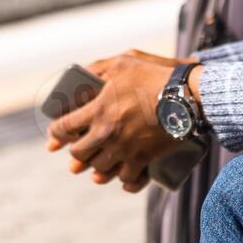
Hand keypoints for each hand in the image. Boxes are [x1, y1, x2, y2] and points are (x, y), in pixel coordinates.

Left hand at [46, 49, 198, 192]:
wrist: (186, 97)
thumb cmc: (154, 76)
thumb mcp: (122, 62)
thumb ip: (98, 67)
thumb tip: (82, 74)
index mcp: (97, 110)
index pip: (64, 127)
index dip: (56, 132)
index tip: (56, 134)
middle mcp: (106, 134)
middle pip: (79, 153)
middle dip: (75, 152)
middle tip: (79, 147)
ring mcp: (125, 150)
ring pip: (100, 169)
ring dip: (97, 167)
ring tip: (98, 163)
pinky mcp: (143, 160)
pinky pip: (127, 179)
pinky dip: (123, 180)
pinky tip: (121, 178)